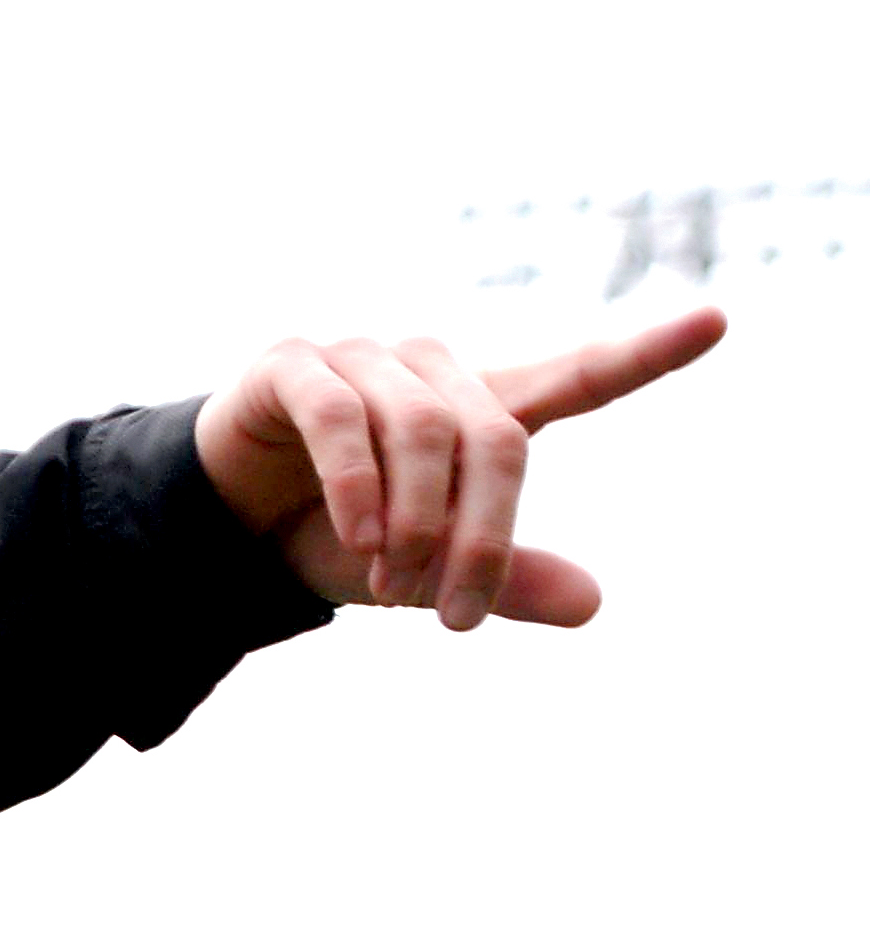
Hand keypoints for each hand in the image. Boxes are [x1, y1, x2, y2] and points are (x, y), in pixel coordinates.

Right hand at [193, 307, 726, 629]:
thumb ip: (502, 579)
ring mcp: (359, 360)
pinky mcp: (294, 365)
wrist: (215, 528)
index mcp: (474, 411)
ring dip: (414, 522)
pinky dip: (358, 485)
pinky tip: (360, 544)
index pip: (574, 376)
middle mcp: (426, 371)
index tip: (720, 319)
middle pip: (494, 436)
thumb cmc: (328, 537)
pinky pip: (343, 416)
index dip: (646, 352)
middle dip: (482, 534)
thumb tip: (595, 604)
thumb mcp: (420, 573)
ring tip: (393, 592)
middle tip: (455, 616)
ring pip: (422, 428)